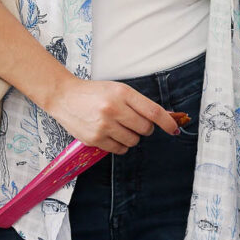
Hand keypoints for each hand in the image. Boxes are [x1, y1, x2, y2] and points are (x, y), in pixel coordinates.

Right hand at [47, 77, 181, 154]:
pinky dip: (120, 144)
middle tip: (134, 122)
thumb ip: (139, 103)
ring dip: (132, 137)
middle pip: (145, 129)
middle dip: (144, 128)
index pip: (153, 112)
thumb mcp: (118, 90)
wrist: (64, 97)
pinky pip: (120, 149)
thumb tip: (164, 118)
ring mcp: (103, 125)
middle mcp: (114, 109)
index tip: (174, 129)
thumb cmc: (95, 93)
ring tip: (119, 127)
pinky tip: (112, 134)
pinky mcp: (94, 139)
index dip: (168, 123)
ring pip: (133, 141)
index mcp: (122, 93)